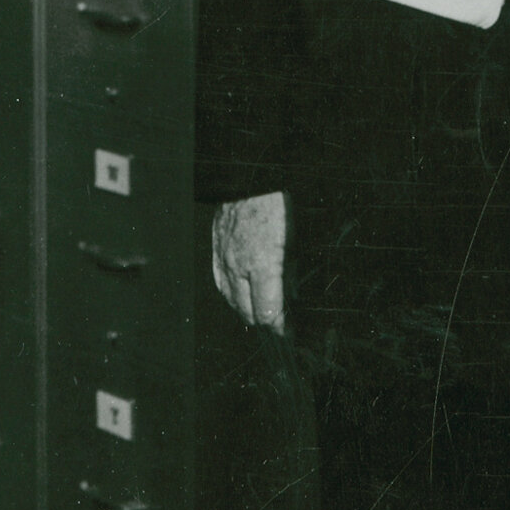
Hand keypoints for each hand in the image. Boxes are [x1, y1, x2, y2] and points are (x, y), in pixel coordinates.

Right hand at [208, 191, 287, 332]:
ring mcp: (224, 260)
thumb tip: (291, 296)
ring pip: (232, 301)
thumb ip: (290, 273)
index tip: (289, 330)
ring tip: (263, 311)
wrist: (248, 179)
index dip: (280, 326)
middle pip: (248, 312)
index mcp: (263, 264)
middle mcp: (239, 266)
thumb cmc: (276, 205)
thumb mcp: (293, 241)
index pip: (268, 311)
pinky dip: (232, 295)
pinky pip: (220, 284)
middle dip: (266, 322)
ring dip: (248, 310)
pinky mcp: (216, 252)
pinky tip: (242, 296)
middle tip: (279, 324)